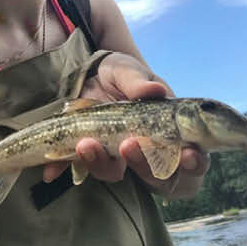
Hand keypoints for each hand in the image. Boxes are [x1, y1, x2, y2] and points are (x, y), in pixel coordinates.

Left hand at [41, 53, 206, 195]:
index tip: (188, 155)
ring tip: (85, 143)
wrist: (85, 73)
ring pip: (115, 173)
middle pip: (156, 175)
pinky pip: (78, 170)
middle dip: (143, 164)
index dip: (194, 163)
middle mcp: (146, 149)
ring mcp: (116, 156)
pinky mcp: (87, 156)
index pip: (193, 157)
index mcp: (169, 129)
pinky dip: (64, 170)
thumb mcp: (128, 70)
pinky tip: (52, 170)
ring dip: (101, 163)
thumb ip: (139, 82)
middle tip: (129, 145)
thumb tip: (155, 91)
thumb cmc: (119, 73)